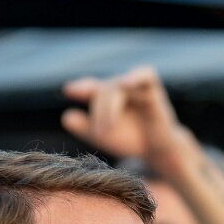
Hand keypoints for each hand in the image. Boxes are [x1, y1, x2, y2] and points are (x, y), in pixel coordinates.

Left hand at [60, 67, 186, 169]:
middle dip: (98, 113)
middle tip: (99, 134)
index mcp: (106, 95)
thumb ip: (84, 127)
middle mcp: (119, 87)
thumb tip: (66, 117)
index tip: (69, 91)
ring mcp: (135, 85)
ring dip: (110, 107)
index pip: (90, 86)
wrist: (157, 150)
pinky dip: (136, 76)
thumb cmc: (130, 140)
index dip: (80, 87)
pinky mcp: (152, 88)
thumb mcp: (104, 136)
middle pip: (102, 91)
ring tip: (108, 128)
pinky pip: (145, 74)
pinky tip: (126, 83)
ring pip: (117, 87)